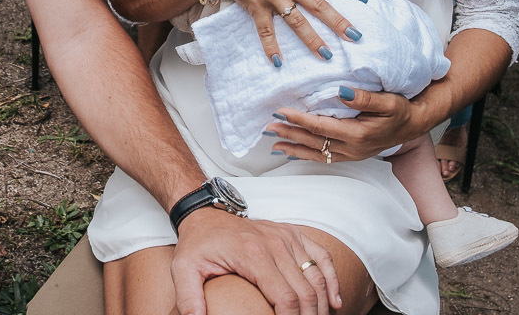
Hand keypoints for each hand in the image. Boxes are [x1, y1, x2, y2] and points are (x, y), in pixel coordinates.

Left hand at [172, 208, 341, 314]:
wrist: (205, 213)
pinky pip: (321, 257)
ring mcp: (287, 237)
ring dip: (322, 305)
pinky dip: (332, 280)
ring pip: (317, 277)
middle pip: (306, 292)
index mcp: (253, 255)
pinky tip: (335, 301)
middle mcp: (276, 244)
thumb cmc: (197, 243)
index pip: (285, 298)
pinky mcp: (293, 233)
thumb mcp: (183, 269)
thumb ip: (189, 298)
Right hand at [206, 0, 359, 64]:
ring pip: (298, 23)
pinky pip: (266, 31)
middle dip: (339, 23)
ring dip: (313, 40)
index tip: (364, 1)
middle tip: (355, 37)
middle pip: (320, 6)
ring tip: (326, 55)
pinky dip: (271, 47)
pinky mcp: (257, 8)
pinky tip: (278, 62)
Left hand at [266, 88, 421, 161]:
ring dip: (294, 147)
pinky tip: (292, 152)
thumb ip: (364, 98)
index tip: (282, 111)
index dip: (300, 119)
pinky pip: (324, 157)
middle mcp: (353, 148)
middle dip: (290, 133)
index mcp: (358, 134)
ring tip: (274, 143)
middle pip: (314, 141)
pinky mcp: (351, 155)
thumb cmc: (400, 110)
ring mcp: (351, 154)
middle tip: (269, 127)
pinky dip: (305, 155)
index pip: (322, 126)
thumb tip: (341, 92)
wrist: (413, 125)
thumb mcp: (388, 101)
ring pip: (316, 153)